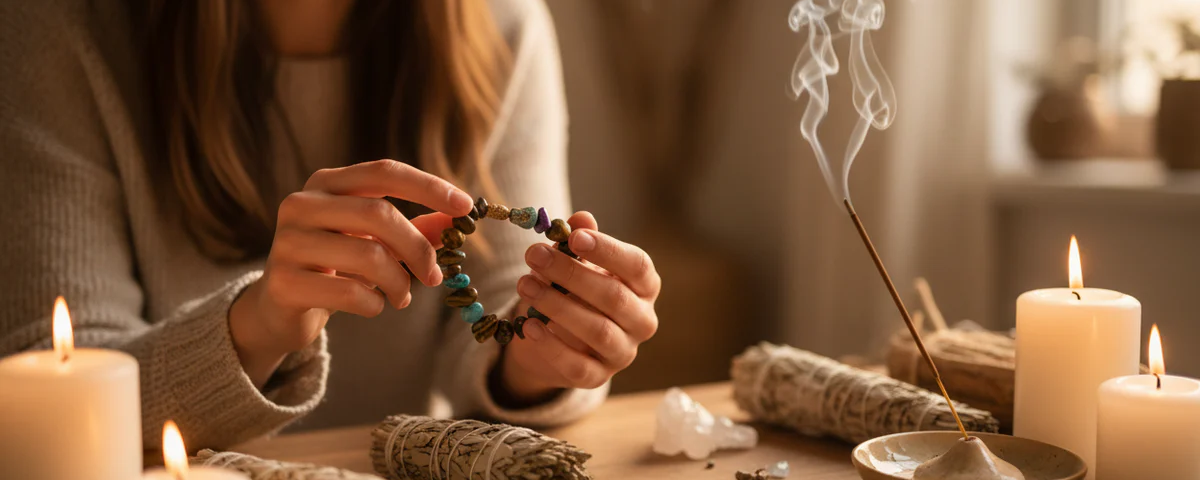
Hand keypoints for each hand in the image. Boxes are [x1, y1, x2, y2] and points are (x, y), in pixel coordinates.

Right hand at [229, 160, 473, 386]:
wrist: (280, 308)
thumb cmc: (335, 267)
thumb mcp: (375, 242)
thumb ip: (414, 229)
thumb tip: (455, 220)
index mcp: (326, 184)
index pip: (384, 172)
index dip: (428, 186)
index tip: (465, 206)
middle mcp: (301, 204)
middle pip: (379, 214)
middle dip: (417, 248)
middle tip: (435, 275)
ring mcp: (288, 241)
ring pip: (368, 256)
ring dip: (399, 282)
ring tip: (401, 296)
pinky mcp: (283, 282)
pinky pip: (350, 292)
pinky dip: (374, 304)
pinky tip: (372, 306)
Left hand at [498, 212, 660, 401]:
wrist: (552, 338)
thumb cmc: (572, 290)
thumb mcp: (574, 263)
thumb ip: (579, 242)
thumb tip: (582, 218)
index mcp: (644, 287)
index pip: (637, 266)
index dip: (608, 251)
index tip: (575, 237)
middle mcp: (642, 321)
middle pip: (614, 297)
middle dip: (572, 275)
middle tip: (535, 256)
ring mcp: (622, 353)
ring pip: (597, 331)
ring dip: (558, 306)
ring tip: (525, 285)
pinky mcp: (597, 377)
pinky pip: (577, 365)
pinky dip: (551, 346)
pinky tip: (529, 326)